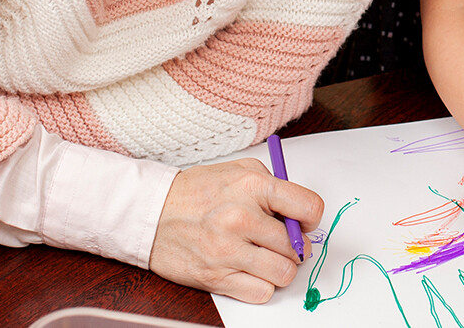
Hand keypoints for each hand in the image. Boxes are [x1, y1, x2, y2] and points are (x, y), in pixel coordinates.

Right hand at [149, 159, 322, 302]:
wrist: (151, 212)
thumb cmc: (197, 192)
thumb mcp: (240, 171)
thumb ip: (274, 186)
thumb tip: (300, 213)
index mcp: (252, 186)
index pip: (308, 207)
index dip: (311, 219)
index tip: (304, 222)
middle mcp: (241, 218)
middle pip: (297, 246)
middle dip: (294, 247)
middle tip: (281, 242)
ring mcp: (227, 250)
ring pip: (284, 273)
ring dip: (280, 268)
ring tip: (267, 258)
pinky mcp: (215, 277)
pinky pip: (261, 293)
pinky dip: (261, 285)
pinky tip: (250, 271)